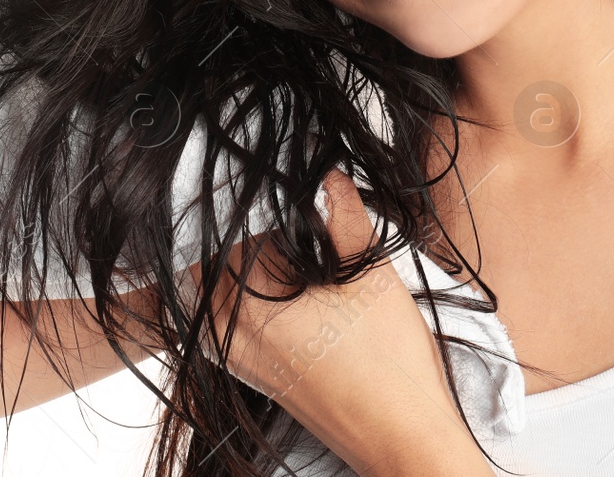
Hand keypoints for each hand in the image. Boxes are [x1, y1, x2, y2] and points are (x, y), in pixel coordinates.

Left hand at [206, 168, 494, 475]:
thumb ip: (345, 218)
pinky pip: (222, 320)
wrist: (398, 434)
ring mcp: (235, 354)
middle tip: (297, 227)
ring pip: (215, 289)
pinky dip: (240, 299)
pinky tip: (285, 294)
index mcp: (252, 297)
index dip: (266, 202)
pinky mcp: (248, 373)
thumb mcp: (372, 275)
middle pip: (219, 256)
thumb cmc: (390, 361)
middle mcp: (231, 327)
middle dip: (252, 234)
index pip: (238, 226)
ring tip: (294, 260)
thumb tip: (329, 178)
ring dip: (242, 267)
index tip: (290, 192)